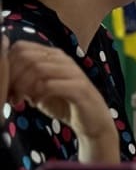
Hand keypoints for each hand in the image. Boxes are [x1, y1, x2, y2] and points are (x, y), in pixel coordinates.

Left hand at [7, 40, 117, 162]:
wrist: (92, 122)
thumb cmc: (64, 105)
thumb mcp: (38, 90)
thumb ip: (24, 79)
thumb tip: (2, 74)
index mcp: (53, 56)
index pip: (21, 47)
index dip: (8, 65)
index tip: (5, 85)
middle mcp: (64, 59)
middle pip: (27, 57)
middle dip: (13, 77)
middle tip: (12, 95)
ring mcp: (73, 72)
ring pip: (38, 68)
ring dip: (24, 86)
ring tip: (21, 100)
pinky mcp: (80, 88)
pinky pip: (51, 85)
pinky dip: (38, 94)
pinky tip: (36, 103)